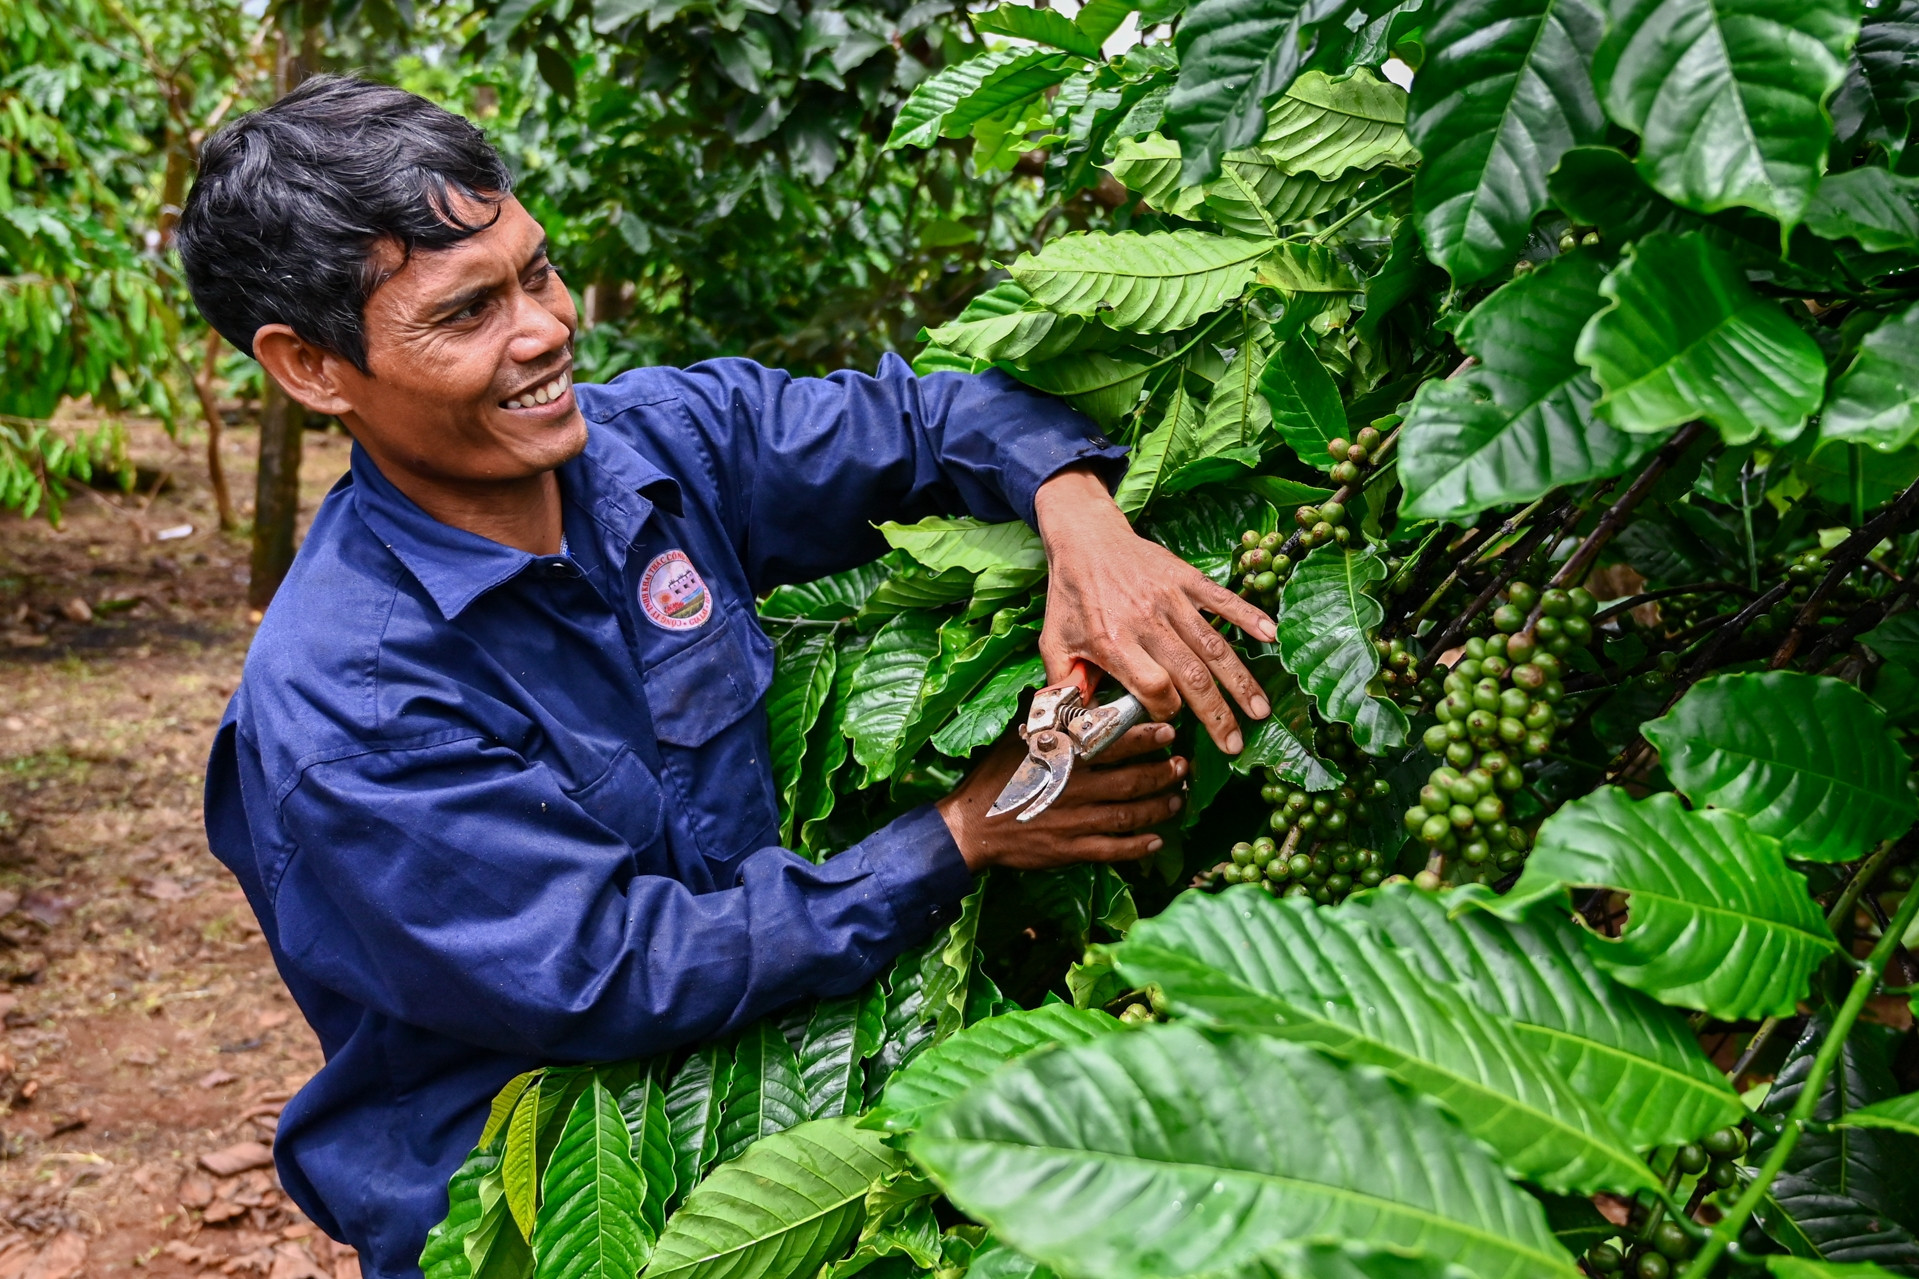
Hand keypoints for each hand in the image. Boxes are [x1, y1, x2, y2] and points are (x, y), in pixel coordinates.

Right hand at [936, 722, 1186, 871]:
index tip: (1169, 731)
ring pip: (1130, 815)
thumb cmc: (994, 778)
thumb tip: (1074, 694)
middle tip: (1183, 766)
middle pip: (1132, 780)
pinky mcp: (1072, 850)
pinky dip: (1139, 847)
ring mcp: (1076, 822)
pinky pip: (1114, 850)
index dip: (1146, 737)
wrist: (970, 827)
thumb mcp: (1019, 739)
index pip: (1113, 743)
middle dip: (1163, 773)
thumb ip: (1050, 720)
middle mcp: (1076, 788)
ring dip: (1159, 808)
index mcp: (1064, 757)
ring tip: (1177, 799)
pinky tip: (1157, 841)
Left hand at [1033, 466, 1274, 753]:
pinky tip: (1271, 638)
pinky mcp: (1185, 578)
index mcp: (1113, 642)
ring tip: (1260, 710)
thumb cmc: (1071, 596)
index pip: (1153, 687)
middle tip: (1236, 744)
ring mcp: (1169, 599)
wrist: (1085, 538)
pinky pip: (1222, 600)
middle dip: (1217, 714)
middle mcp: (1146, 622)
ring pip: (1213, 646)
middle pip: (1191, 675)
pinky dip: (1248, 617)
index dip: (1167, 710)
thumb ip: (1064, 684)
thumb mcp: (1054, 641)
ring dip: (1240, 681)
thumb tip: (1074, 724)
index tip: (1171, 720)